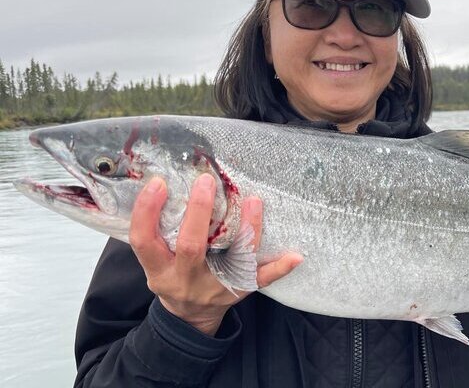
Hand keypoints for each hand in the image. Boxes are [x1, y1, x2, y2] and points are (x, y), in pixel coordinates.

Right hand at [129, 173, 302, 334]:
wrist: (190, 317)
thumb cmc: (172, 275)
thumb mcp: (155, 260)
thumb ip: (158, 230)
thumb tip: (165, 180)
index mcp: (160, 269)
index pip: (145, 240)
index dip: (146, 212)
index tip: (158, 183)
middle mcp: (186, 278)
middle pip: (190, 247)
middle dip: (198, 213)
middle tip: (206, 181)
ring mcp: (216, 286)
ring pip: (233, 259)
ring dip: (246, 230)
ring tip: (254, 201)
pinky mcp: (241, 289)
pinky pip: (263, 280)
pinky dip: (280, 268)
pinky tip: (296, 256)